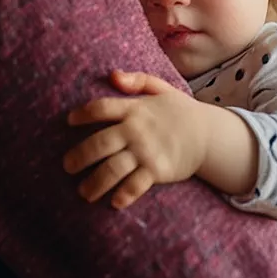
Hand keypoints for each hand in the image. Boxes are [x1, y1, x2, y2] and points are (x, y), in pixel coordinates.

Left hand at [64, 70, 210, 208]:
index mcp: (135, 109)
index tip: (69, 121)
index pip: (101, 108)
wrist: (209, 133)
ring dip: (95, 183)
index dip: (83, 114)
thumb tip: (112, 75)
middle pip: (100, 144)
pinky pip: (136, 185)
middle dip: (79, 156)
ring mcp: (147, 152)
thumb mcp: (160, 87)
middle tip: (67, 166)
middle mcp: (137, 130)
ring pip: (113, 169)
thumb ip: (136, 80)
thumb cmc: (180, 111)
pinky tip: (114, 202)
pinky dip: (124, 195)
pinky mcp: (159, 170)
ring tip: (84, 192)